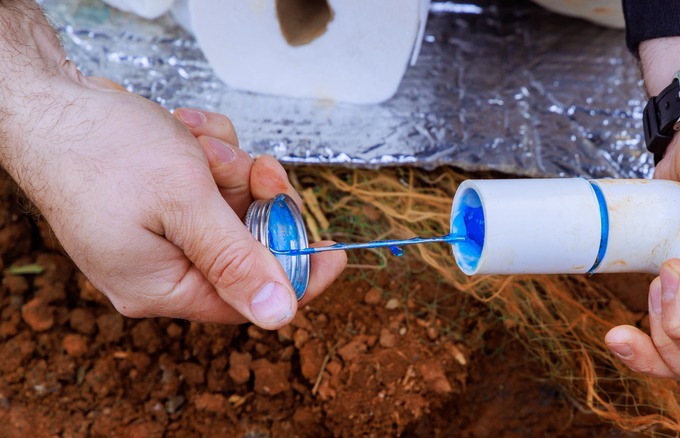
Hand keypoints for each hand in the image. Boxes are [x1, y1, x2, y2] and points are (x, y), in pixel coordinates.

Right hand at [0, 3, 344, 327]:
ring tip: (199, 144)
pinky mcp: (158, 205)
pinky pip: (209, 187)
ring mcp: (158, 236)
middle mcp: (159, 269)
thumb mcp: (185, 204)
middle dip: (257, 201)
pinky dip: (209, 156)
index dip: (298, 273)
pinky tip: (186, 134)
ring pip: (231, 210)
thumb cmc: (103, 151)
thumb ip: (235, 260)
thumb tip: (278, 314)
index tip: (334, 250)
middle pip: (245, 248)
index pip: (249, 300)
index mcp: (161, 287)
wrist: (50, 101)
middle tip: (260, 168)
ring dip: (230, 170)